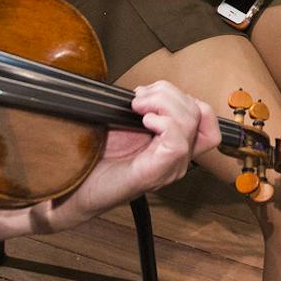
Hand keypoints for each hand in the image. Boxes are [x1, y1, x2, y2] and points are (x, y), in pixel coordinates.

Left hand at [47, 80, 220, 228]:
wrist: (76, 190)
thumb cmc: (96, 161)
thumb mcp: (124, 127)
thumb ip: (144, 111)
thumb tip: (147, 91)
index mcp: (174, 146)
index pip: (204, 116)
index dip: (183, 96)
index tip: (151, 94)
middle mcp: (178, 159)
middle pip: (197, 112)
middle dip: (168, 93)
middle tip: (140, 98)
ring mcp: (169, 168)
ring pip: (190, 123)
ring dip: (163, 104)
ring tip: (138, 107)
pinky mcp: (155, 173)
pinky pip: (178, 143)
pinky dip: (163, 123)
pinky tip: (144, 122)